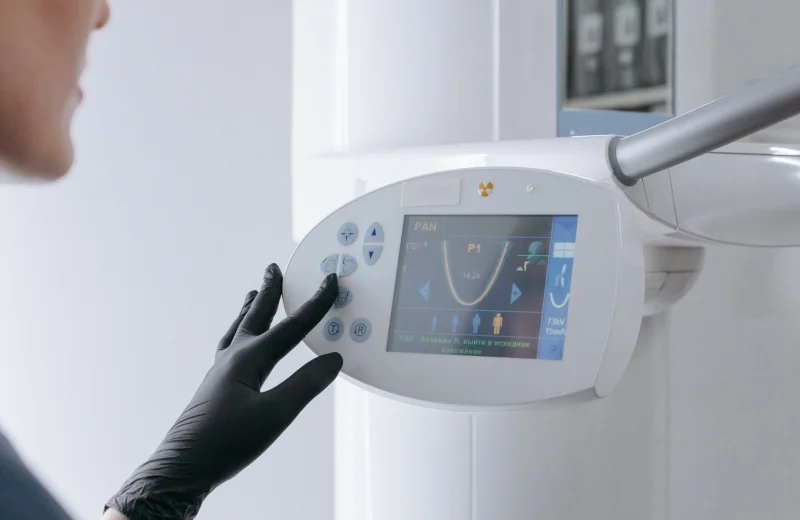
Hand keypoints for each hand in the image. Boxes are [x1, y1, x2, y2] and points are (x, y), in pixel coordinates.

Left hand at [105, 265, 341, 519]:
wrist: (182, 469)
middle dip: (269, 292)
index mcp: (247, 359)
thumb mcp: (275, 415)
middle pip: (255, 316)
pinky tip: (243, 345)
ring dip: (251, 309)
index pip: (290, 327)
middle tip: (274, 268)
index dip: (314, 304)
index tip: (329, 282)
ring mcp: (221, 373)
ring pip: (239, 330)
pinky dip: (242, 334)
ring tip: (254, 294)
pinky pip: (232, 347)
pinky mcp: (217, 388)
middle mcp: (232, 359)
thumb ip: (305, 385)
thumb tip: (332, 359)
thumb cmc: (223, 443)